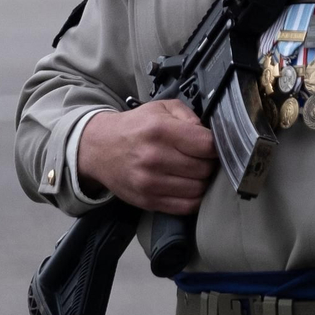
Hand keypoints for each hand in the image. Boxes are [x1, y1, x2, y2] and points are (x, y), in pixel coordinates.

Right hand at [77, 100, 216, 213]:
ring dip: (203, 181)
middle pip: (204, 169)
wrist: (99, 149)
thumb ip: (190, 116)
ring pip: (198, 189)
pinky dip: (195, 198)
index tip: (213, 146)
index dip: (216, 146)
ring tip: (196, 171)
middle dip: (210, 163)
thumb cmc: (136, 127)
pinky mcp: (147, 201)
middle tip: (204, 158)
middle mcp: (154, 158)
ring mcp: (149, 183)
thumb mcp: (162, 108)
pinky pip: (185, 207)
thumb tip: (209, 134)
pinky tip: (190, 186)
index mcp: (160, 131)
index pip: (206, 145)